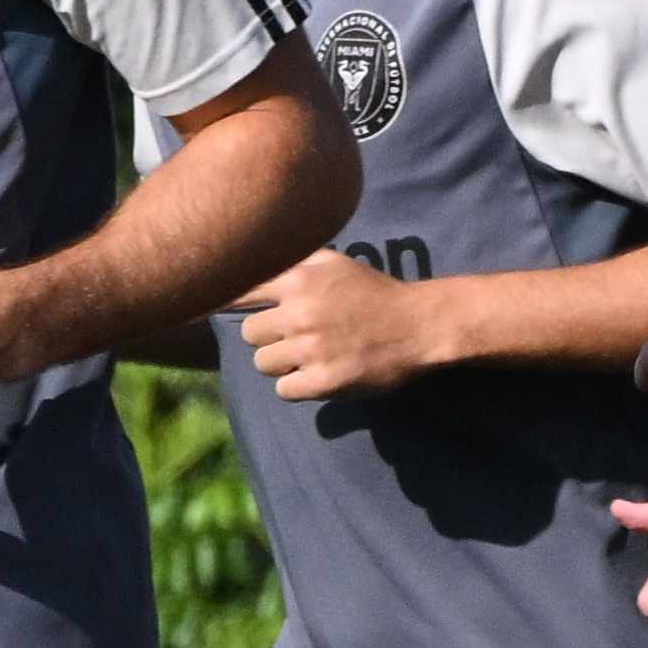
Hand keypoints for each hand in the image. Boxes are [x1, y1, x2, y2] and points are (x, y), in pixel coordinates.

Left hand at [233, 245, 433, 400]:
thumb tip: (252, 258)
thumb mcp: (334, 262)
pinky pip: (284, 390)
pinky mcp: (323, 381)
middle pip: (249, 333)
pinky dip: (296, 386)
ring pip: (263, 363)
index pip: (241, 292)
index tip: (231, 310)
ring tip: (305, 356)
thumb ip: (293, 259)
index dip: (235, 304)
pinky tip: (315, 375)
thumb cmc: (372, 292)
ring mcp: (311, 348)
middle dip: (266, 337)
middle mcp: (300, 312)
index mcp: (299, 279)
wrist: (417, 326)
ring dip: (280, 363)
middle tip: (291, 337)